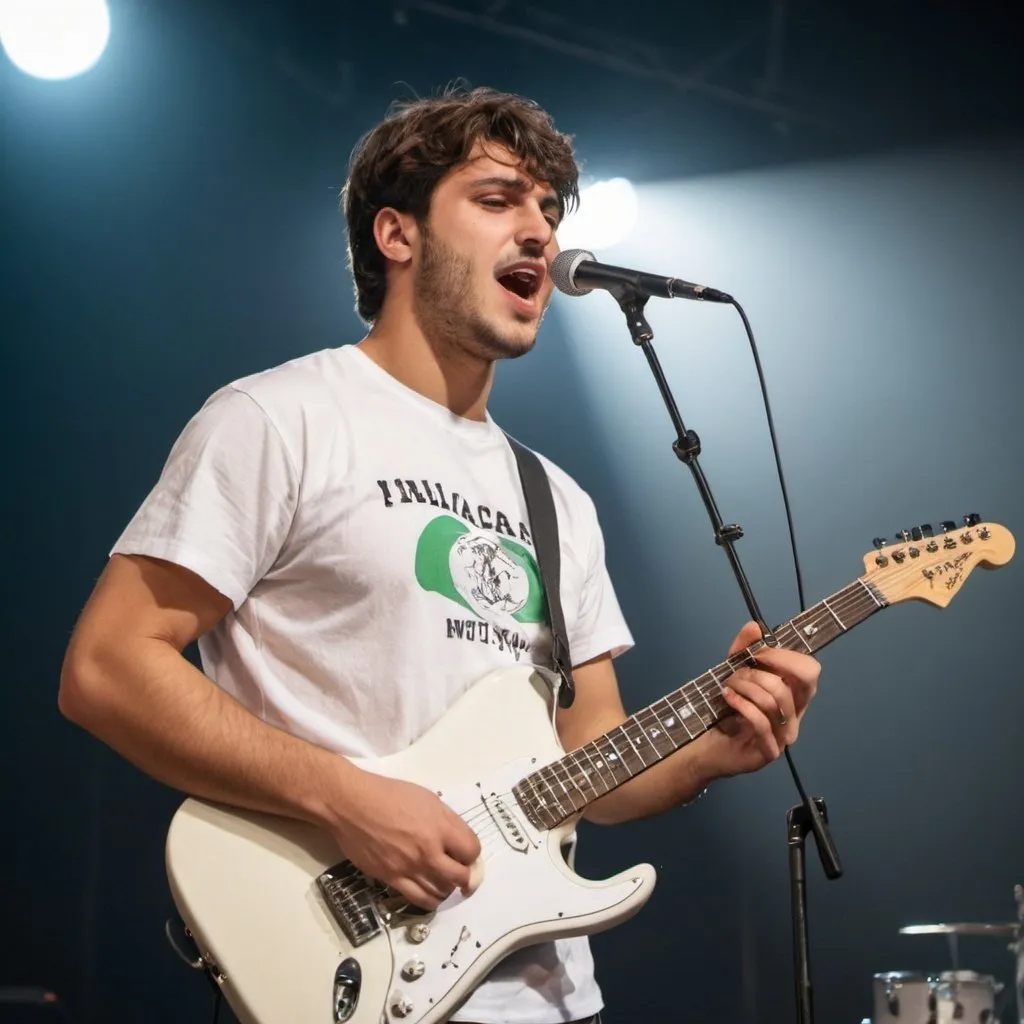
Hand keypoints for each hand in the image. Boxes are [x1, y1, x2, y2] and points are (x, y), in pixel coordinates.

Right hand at [325, 769, 481, 910]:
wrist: (352, 805)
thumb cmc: (389, 795)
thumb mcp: (426, 798)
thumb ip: (445, 820)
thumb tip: (456, 840)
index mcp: (439, 826)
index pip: (471, 850)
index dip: (472, 854)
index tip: (466, 854)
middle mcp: (428, 850)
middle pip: (460, 876)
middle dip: (465, 877)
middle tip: (460, 873)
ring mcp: (409, 867)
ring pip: (441, 892)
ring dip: (447, 889)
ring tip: (444, 882)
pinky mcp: (392, 879)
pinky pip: (419, 900)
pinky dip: (429, 900)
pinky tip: (429, 892)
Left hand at [707, 621, 819, 776]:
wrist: (710, 745)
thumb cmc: (728, 709)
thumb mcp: (733, 672)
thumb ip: (743, 649)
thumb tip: (754, 626)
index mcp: (794, 696)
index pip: (810, 671)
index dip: (787, 657)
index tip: (759, 653)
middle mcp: (795, 716)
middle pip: (800, 684)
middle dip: (765, 671)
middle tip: (739, 673)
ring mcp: (785, 736)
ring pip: (774, 700)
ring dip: (746, 686)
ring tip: (728, 686)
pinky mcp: (769, 751)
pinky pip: (761, 721)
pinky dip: (741, 704)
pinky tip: (728, 698)